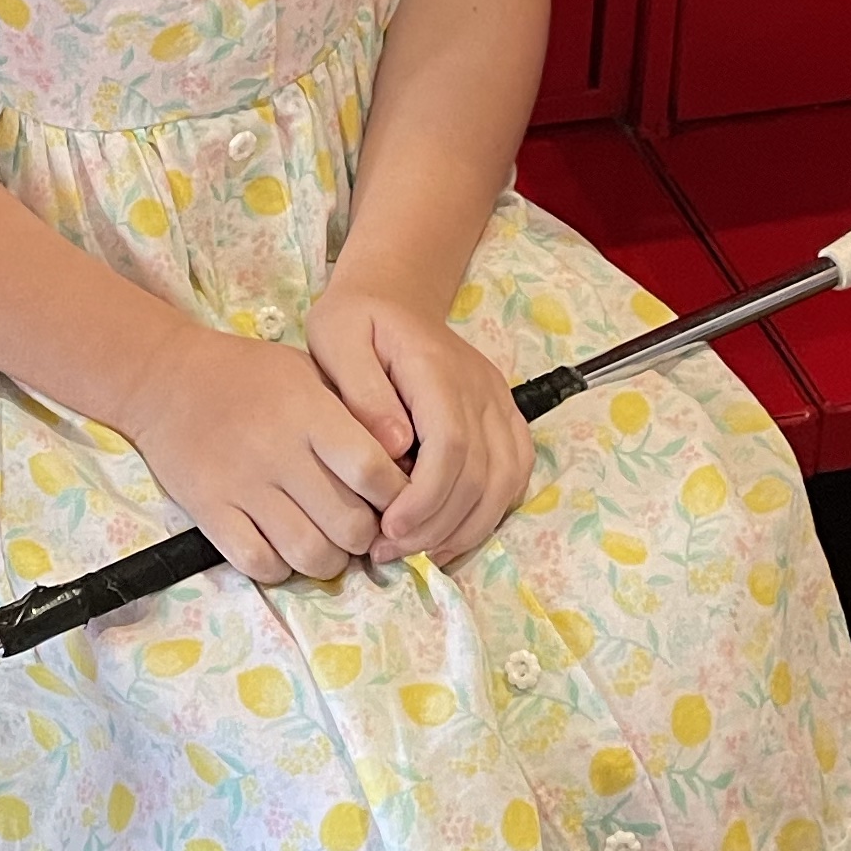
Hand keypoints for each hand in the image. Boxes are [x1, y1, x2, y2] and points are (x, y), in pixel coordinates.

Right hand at [120, 321, 408, 588]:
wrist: (165, 379)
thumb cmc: (248, 373)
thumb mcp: (307, 373)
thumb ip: (352, 413)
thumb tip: (402, 464)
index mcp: (309, 413)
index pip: (372, 470)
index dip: (397, 496)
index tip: (396, 499)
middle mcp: (279, 452)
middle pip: (348, 525)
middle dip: (366, 536)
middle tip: (362, 527)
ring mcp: (243, 486)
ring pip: (309, 554)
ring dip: (329, 560)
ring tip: (327, 543)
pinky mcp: (210, 512)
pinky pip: (259, 563)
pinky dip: (280, 567)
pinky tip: (283, 547)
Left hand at [304, 277, 535, 569]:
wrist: (394, 297)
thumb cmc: (356, 321)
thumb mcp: (336, 339)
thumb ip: (361, 390)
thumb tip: (394, 446)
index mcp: (436, 367)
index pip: (451, 443)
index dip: (426, 496)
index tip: (388, 530)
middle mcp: (479, 386)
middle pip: (479, 472)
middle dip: (437, 525)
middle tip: (388, 553)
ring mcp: (497, 402)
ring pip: (504, 481)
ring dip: (466, 529)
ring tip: (417, 554)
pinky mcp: (503, 417)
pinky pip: (515, 473)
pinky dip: (490, 513)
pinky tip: (450, 535)